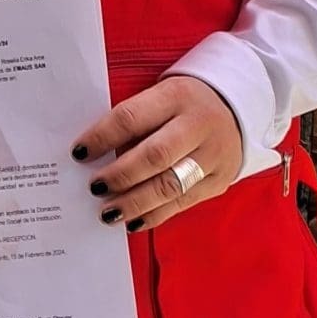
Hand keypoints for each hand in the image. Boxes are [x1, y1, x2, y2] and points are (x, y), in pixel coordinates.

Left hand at [73, 74, 243, 231]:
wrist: (237, 107)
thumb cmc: (182, 104)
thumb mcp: (161, 96)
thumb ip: (133, 122)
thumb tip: (94, 156)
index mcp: (177, 96)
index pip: (132, 118)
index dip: (102, 138)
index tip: (79, 153)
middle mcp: (198, 125)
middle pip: (154, 156)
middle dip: (120, 175)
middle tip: (95, 187)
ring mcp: (213, 155)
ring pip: (170, 185)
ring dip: (134, 202)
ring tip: (108, 212)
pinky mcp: (219, 180)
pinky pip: (183, 203)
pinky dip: (154, 215)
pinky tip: (132, 221)